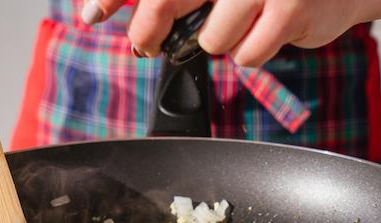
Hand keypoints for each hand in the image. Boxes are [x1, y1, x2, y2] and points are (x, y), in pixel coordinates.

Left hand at [81, 0, 380, 66]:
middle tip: (141, 43)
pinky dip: (251, 53)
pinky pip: (247, 56)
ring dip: (220, 42)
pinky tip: (267, 33)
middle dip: (147, 28)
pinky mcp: (289, 9)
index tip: (92, 13)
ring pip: (211, 40)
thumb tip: (140, 19)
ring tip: (240, 26)